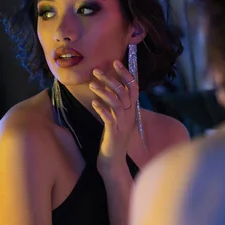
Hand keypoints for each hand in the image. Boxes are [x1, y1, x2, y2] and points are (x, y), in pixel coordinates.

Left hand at [89, 60, 138, 174]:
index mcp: (131, 111)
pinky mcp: (114, 134)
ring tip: (91, 85)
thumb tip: (108, 88)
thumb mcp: (116, 120)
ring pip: (117, 103)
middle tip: (96, 71)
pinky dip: (102, 109)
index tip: (116, 62)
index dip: (126, 74)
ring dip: (104, 92)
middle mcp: (129, 116)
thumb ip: (115, 105)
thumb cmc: (112, 140)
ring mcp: (122, 125)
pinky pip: (109, 118)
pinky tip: (93, 103)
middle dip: (111, 79)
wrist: (113, 163)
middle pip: (124, 92)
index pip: (133, 87)